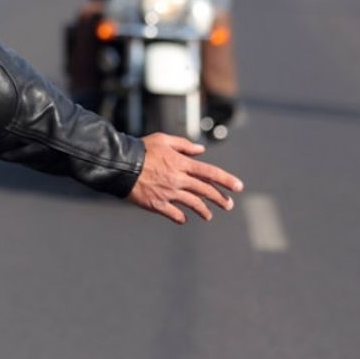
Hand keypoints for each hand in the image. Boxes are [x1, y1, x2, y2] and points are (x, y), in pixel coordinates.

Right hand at [126, 133, 243, 224]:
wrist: (120, 165)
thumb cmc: (141, 149)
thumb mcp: (163, 140)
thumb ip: (184, 145)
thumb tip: (201, 151)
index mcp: (181, 163)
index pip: (209, 172)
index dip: (226, 180)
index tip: (239, 187)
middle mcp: (178, 179)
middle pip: (205, 190)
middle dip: (219, 199)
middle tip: (228, 205)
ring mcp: (168, 193)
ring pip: (193, 204)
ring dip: (204, 210)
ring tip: (209, 215)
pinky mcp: (157, 204)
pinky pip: (173, 214)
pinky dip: (180, 217)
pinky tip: (184, 218)